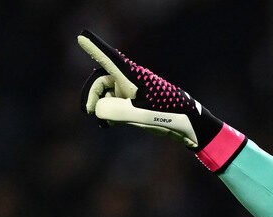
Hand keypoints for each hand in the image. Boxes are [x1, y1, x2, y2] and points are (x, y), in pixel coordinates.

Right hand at [76, 29, 245, 171]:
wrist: (191, 125)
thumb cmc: (170, 114)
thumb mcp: (140, 114)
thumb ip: (115, 110)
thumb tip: (97, 108)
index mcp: (133, 76)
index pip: (109, 59)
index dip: (94, 48)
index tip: (81, 36)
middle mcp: (131, 80)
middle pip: (100, 79)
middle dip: (90, 93)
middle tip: (87, 110)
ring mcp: (132, 92)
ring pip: (105, 93)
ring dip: (99, 105)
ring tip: (102, 121)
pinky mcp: (135, 103)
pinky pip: (113, 104)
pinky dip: (107, 112)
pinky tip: (105, 124)